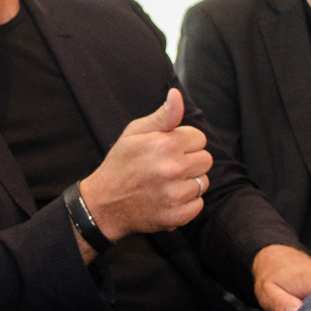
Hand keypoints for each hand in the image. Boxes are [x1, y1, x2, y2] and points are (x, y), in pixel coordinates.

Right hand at [79, 88, 210, 240]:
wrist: (104, 203)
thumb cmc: (120, 163)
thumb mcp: (135, 132)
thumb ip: (162, 115)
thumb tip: (177, 95)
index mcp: (165, 145)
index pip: (199, 138)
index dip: (184, 142)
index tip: (168, 149)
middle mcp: (173, 169)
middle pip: (205, 160)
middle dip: (189, 161)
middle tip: (167, 166)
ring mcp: (175, 194)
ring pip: (203, 182)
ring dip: (189, 182)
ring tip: (166, 182)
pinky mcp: (177, 215)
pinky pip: (199, 204)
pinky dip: (187, 203)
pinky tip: (168, 198)